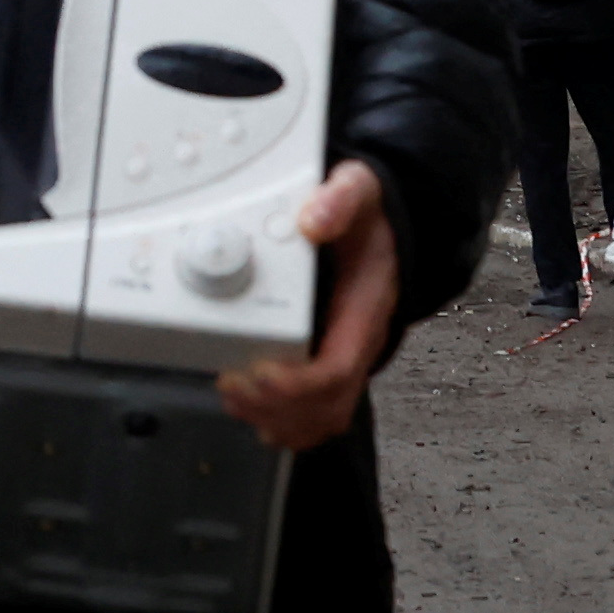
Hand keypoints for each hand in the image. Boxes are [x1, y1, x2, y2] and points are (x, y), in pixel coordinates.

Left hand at [213, 159, 398, 454]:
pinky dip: (283, 422)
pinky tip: (252, 410)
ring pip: (322, 418)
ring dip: (275, 419)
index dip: (297, 383)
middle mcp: (357, 342)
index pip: (339, 370)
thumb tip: (313, 221)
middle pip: (329, 406)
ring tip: (233, 396)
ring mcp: (345, 357)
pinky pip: (316, 415)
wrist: (382, 228)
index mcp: (364, 309)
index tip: (258, 370)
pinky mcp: (328, 363)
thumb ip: (339, 199)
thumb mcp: (358, 190)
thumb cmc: (367, 217)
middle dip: (277, 407)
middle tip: (231, 384)